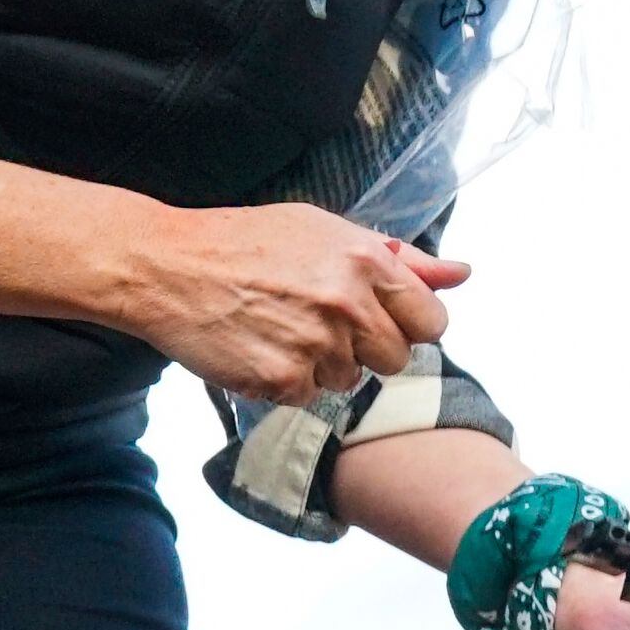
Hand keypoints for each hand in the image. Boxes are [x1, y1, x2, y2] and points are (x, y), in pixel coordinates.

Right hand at [111, 205, 460, 404]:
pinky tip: (259, 347)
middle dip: (366, 348)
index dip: (407, 325)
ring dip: (323, 365)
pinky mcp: (281, 379)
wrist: (168, 265)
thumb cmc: (248, 243)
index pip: (431, 321)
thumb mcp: (327, 232)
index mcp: (366, 260)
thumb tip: (461, 274)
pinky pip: (309, 397)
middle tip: (319, 322)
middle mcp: (348, 302)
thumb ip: (401, 260)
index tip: (378, 320)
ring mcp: (315, 343)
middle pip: (396, 359)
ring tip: (281, 328)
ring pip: (351, 381)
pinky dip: (286, 381)